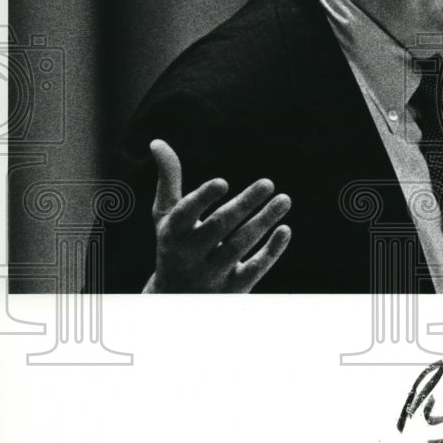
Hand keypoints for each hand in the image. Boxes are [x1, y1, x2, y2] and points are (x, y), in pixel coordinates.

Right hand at [143, 139, 291, 291]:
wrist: (175, 299)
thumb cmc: (174, 245)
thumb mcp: (167, 216)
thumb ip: (169, 180)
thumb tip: (158, 142)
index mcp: (172, 233)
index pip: (185, 215)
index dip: (202, 199)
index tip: (223, 182)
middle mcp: (189, 255)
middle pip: (219, 227)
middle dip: (244, 204)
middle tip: (268, 182)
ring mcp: (211, 274)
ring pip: (240, 246)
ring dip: (264, 221)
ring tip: (285, 199)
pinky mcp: (232, 289)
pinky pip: (255, 269)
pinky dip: (271, 251)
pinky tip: (285, 230)